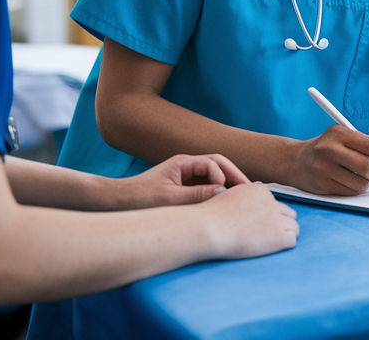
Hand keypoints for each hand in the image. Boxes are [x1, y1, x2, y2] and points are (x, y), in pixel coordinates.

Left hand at [115, 153, 250, 208]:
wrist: (118, 203)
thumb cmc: (139, 198)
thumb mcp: (170, 198)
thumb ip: (197, 195)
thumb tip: (223, 192)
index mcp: (183, 163)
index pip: (214, 162)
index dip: (225, 175)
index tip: (228, 191)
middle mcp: (187, 167)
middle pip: (219, 166)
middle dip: (234, 177)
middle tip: (250, 191)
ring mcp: (186, 177)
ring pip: (214, 177)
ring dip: (228, 185)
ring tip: (241, 199)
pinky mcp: (184, 188)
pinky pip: (206, 187)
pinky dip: (217, 193)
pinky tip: (225, 205)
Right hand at [199, 183, 299, 258]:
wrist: (209, 228)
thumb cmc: (211, 217)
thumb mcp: (228, 197)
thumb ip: (242, 197)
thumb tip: (247, 200)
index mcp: (260, 191)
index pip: (274, 203)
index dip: (268, 216)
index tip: (258, 225)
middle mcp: (272, 202)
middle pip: (288, 214)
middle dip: (280, 224)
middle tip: (268, 236)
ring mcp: (277, 218)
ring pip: (294, 227)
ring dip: (284, 234)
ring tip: (271, 244)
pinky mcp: (279, 235)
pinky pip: (292, 240)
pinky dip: (284, 245)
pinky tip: (272, 249)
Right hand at [290, 125, 368, 194]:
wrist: (295, 161)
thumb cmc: (327, 149)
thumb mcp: (345, 139)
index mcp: (338, 133)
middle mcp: (329, 148)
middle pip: (367, 165)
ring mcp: (323, 167)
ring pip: (360, 182)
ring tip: (367, 180)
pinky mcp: (321, 184)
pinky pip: (350, 192)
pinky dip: (358, 190)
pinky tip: (354, 183)